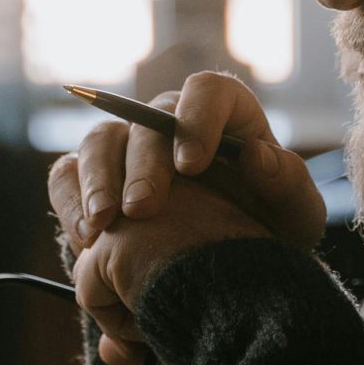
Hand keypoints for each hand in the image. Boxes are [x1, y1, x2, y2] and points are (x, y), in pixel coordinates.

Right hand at [48, 75, 327, 364]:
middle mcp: (170, 124)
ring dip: (96, 181)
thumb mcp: (297, 218)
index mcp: (225, 116)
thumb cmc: (270, 235)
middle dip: (142, 165)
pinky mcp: (92, 180)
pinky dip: (69, 201)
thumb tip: (255, 155)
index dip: (196, 119)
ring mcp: (127, 149)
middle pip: (145, 121)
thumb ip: (289, 185)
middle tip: (143, 209)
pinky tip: (86, 238)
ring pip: (99, 142)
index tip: (194, 166)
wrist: (228, 274)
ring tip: (104, 226)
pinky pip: (66, 175)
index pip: (206, 91)